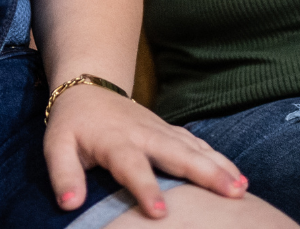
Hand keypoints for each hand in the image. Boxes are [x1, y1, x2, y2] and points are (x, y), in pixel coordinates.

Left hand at [43, 85, 248, 217]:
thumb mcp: (56, 145)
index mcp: (114, 140)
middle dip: (203, 172)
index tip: (161, 212)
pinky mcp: (169, 130)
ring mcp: (159, 129)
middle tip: (231, 194)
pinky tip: (239, 177)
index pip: (131, 165)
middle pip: (175, 152)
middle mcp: (142, 133)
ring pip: (192, 146)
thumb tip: (70, 204)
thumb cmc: (72, 123)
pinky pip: (196, 143)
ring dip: (218, 166)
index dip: (145, 187)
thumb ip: (63, 174)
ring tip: (243, 189)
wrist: (86, 86)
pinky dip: (218, 158)